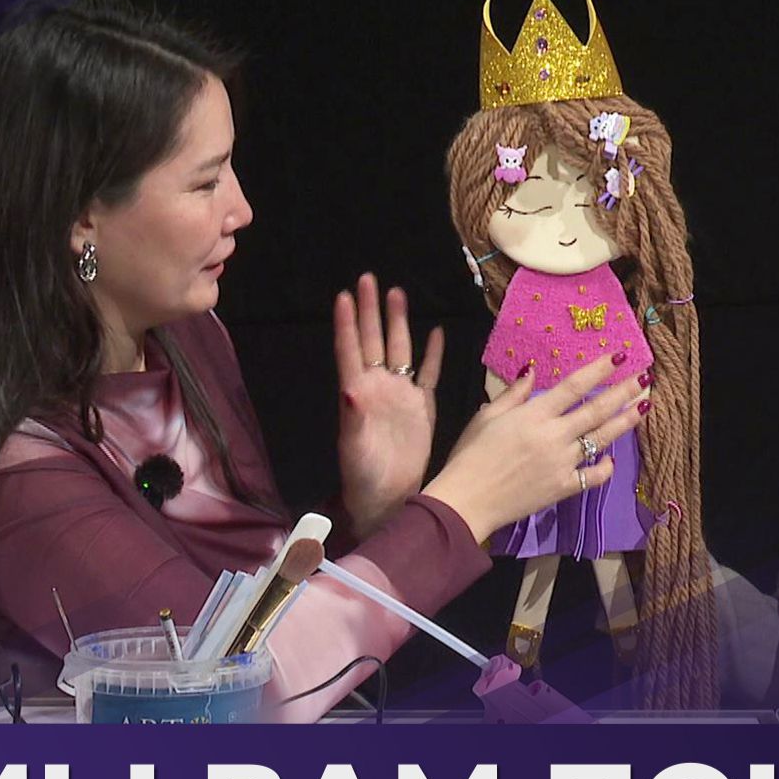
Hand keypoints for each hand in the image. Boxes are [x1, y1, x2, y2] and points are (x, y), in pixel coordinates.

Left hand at [333, 273, 445, 538]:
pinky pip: (427, 374)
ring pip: (400, 350)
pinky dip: (431, 354)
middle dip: (370, 310)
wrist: (389, 500)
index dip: (346, 324)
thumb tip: (350, 390)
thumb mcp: (355, 449)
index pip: (350, 351)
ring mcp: (400, 396)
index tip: (343, 295)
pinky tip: (435, 332)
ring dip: (397, 322)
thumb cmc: (364, 477)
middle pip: (374, 341)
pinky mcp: (422, 408)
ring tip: (396, 292)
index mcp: (358, 395)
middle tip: (368, 278)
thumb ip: (354, 419)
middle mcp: (378, 388)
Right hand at [425, 354, 647, 542]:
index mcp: (534, 415)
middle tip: (645, 377)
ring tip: (644, 408)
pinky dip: (605, 467)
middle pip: (596, 409)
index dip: (598, 370)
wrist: (467, 500)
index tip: (619, 356)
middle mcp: (554, 436)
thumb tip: (531, 370)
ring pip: (601, 439)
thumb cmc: (470, 455)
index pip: (574, 386)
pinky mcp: (563, 487)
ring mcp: (562, 463)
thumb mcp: (486, 416)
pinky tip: (611, 458)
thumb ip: (514, 394)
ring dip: (624, 422)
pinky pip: (593, 475)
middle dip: (623, 391)